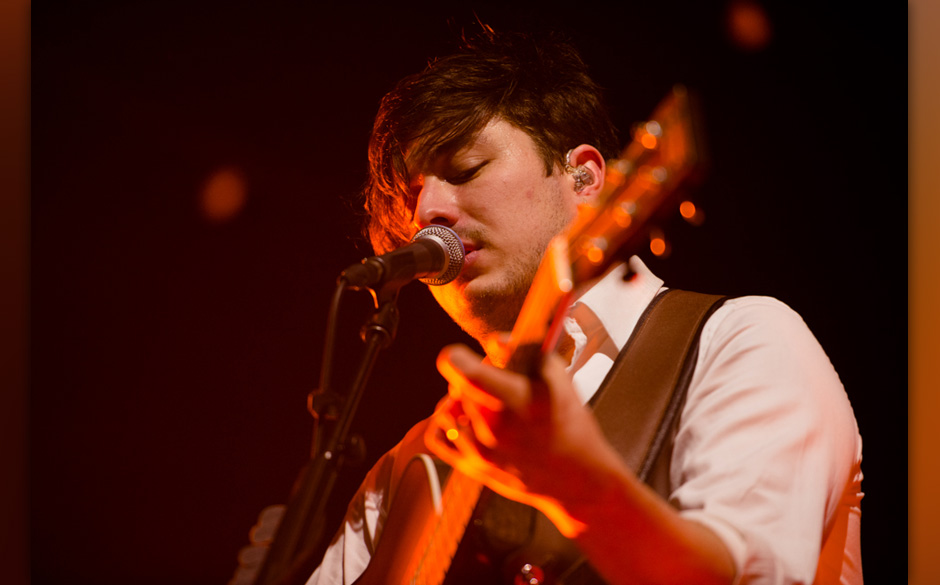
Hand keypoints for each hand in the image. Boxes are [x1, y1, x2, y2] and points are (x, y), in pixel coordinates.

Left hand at [424, 343, 618, 535]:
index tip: (464, 356)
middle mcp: (492, 425)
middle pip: (457, 385)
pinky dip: (446, 424)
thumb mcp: (558, 379)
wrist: (580, 480)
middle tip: (494, 382)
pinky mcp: (473, 467)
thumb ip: (526, 352)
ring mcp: (480, 449)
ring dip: (459, 400)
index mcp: (513, 398)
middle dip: (472, 377)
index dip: (457, 356)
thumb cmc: (572, 425)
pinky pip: (437, 437)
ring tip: (482, 403)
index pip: (460, 368)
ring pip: (446, 409)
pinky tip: (464, 421)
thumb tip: (496, 341)